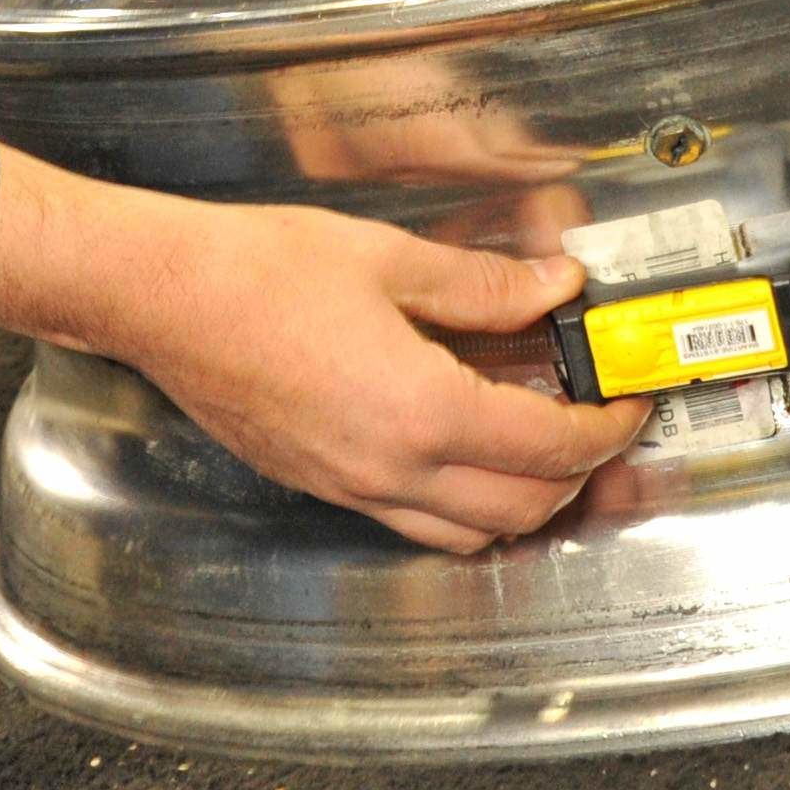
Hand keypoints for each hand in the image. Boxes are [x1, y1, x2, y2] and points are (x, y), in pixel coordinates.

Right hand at [0, 148, 644, 554]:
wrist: (161, 297)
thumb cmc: (254, 270)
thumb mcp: (386, 257)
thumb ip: (481, 285)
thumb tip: (552, 285)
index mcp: (421, 409)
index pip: (549, 445)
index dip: (605, 426)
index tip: (627, 400)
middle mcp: (392, 467)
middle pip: (524, 507)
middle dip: (580, 475)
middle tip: (599, 425)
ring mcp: (353, 485)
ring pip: (471, 532)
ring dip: (523, 503)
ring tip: (541, 448)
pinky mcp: (322, 483)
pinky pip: (415, 522)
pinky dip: (461, 506)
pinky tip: (462, 452)